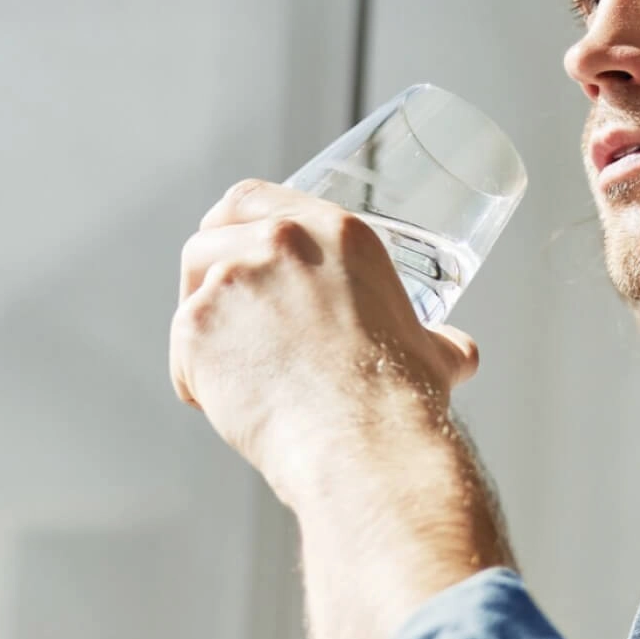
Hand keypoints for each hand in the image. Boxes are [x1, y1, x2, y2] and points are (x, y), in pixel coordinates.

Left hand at [170, 180, 479, 480]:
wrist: (364, 442)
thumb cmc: (401, 402)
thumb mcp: (433, 352)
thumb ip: (439, 342)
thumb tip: (458, 351)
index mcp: (337, 233)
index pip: (255, 196)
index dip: (233, 221)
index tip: (228, 243)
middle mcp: (280, 241)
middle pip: (211, 232)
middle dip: (204, 268)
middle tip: (215, 308)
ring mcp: (234, 278)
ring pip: (189, 290)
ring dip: (198, 324)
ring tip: (226, 370)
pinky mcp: (198, 324)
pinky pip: (180, 348)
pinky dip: (193, 379)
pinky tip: (221, 406)